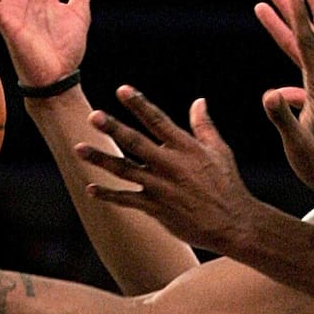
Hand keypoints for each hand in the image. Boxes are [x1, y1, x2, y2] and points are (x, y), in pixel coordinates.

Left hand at [76, 86, 257, 253]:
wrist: (234, 224)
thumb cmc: (228, 185)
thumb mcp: (220, 151)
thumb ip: (204, 126)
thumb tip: (199, 101)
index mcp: (187, 148)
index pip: (158, 121)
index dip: (139, 104)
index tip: (122, 90)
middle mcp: (171, 165)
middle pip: (136, 143)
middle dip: (113, 129)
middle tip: (93, 116)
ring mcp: (162, 188)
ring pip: (125, 170)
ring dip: (101, 159)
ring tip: (79, 148)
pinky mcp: (157, 209)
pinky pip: (128, 200)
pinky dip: (109, 195)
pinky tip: (91, 189)